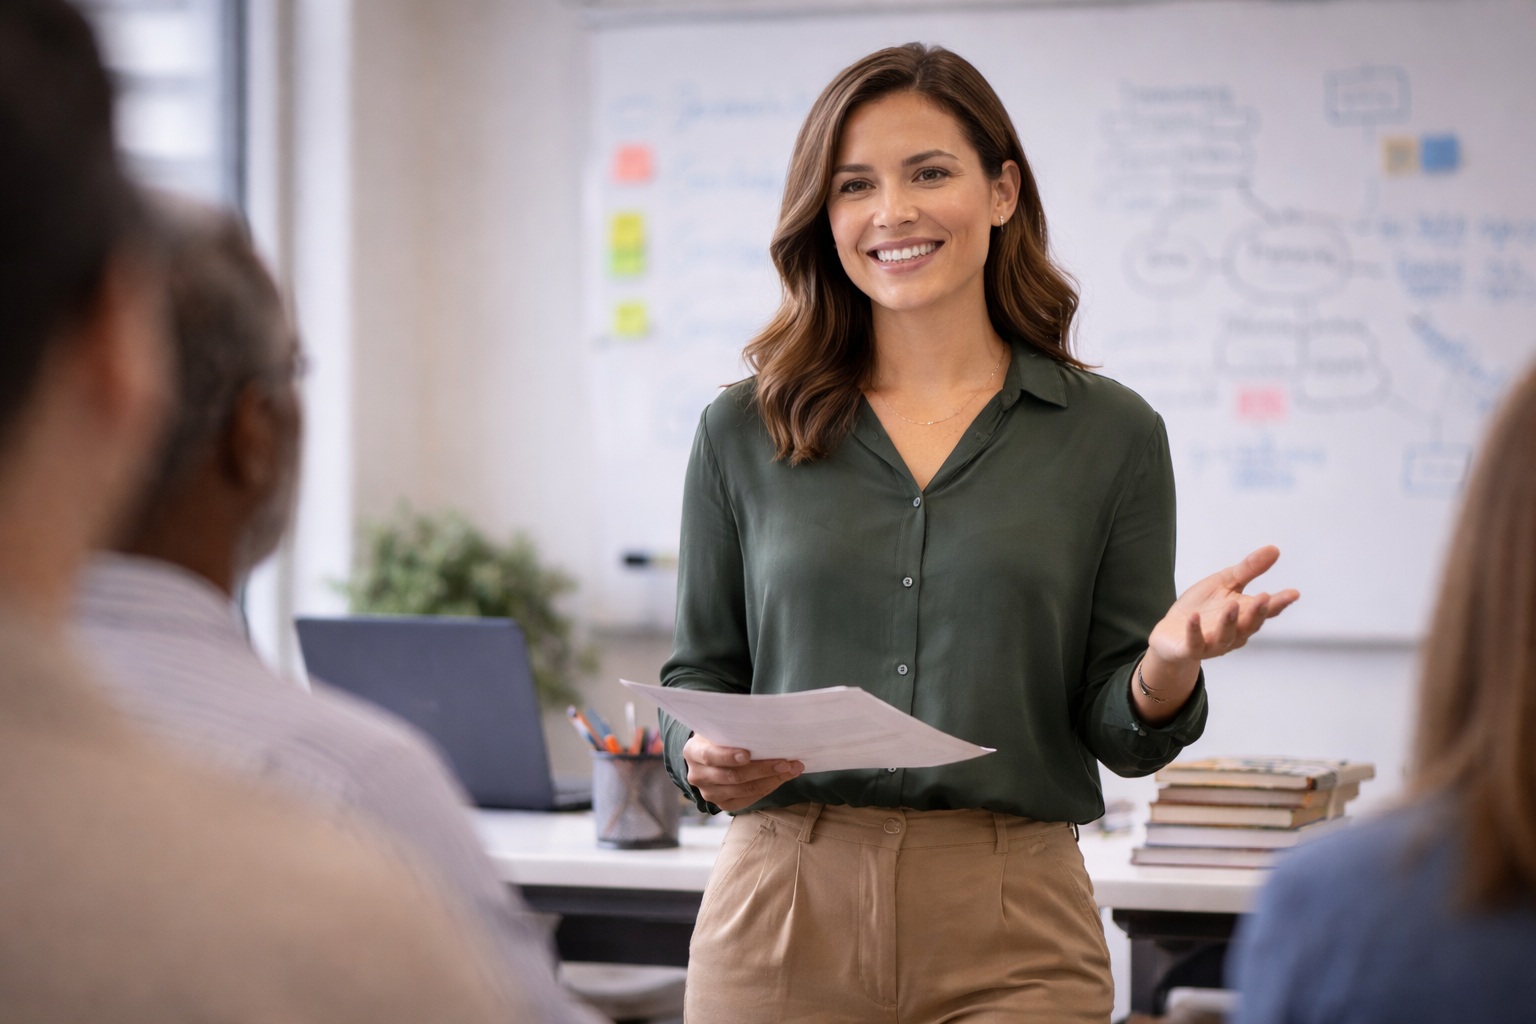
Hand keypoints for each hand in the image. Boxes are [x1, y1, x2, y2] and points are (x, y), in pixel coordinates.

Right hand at [682, 734, 802, 811]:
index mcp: (693, 752)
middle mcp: (698, 775)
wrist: (709, 753)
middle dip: (762, 769)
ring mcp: (709, 792)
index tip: (748, 754)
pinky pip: (746, 800)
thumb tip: (767, 722)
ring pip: (743, 790)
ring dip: (771, 780)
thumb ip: (734, 727)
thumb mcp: (719, 726)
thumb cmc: (719, 735)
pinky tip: (780, 779)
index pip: (710, 756)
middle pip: (732, 776)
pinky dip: (766, 789)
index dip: (728, 756)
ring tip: (791, 769)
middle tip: (786, 762)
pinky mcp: (721, 803)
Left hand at [1148, 545, 1298, 672]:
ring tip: (1231, 605)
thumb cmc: (1203, 608)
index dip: (1280, 602)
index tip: (1293, 593)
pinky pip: (1194, 642)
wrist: (1172, 633)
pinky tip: (1194, 617)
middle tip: (1265, 597)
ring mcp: (1213, 643)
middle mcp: (1234, 633)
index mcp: (1244, 615)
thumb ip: (1248, 569)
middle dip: (1257, 613)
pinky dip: (1194, 631)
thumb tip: (1274, 550)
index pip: (1265, 610)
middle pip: (1249, 625)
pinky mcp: (1191, 649)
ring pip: (1226, 635)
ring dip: (1229, 622)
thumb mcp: (1224, 583)